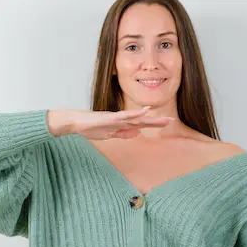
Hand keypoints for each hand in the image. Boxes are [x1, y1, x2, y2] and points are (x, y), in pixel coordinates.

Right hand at [47, 106, 173, 138]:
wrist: (75, 123)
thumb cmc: (90, 127)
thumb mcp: (110, 134)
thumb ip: (123, 133)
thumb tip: (137, 133)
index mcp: (122, 123)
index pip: (141, 124)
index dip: (154, 123)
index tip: (167, 122)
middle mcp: (121, 119)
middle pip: (142, 120)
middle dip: (156, 121)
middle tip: (171, 120)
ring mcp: (115, 118)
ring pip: (135, 117)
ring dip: (148, 117)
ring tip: (161, 117)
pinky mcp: (109, 118)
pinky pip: (124, 116)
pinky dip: (135, 114)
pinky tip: (144, 111)